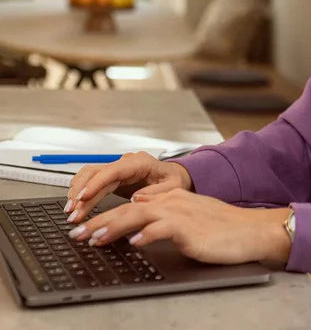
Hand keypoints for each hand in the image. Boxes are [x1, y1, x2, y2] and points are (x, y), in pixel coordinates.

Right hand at [64, 151, 191, 223]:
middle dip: (81, 192)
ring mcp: (118, 169)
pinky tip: (76, 206)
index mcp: (140, 163)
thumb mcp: (173, 188)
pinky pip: (92, 182)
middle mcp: (125, 163)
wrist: (175, 176)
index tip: (83, 197)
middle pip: (96, 172)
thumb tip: (137, 199)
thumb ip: (156, 193)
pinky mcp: (113, 178)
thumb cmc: (174, 181)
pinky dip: (82, 193)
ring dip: (78, 193)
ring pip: (90, 175)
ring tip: (71, 212)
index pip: (112, 170)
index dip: (96, 183)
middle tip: (72, 213)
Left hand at [68, 189, 291, 264]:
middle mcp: (171, 201)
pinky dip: (147, 233)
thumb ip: (162, 214)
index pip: (129, 205)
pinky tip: (134, 241)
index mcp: (169, 198)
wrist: (248, 230)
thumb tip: (136, 213)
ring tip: (94, 237)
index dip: (103, 215)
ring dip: (113, 226)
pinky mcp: (189, 227)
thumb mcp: (187, 218)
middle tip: (76, 232)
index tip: (83, 227)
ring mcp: (180, 212)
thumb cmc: (220, 228)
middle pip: (127, 208)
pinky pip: (163, 228)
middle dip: (98, 220)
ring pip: (138, 214)